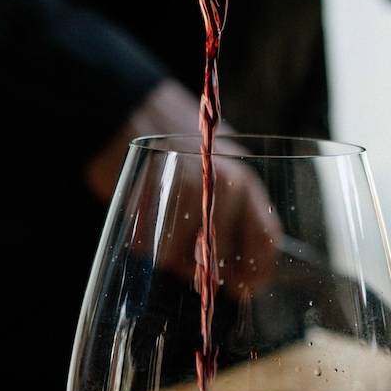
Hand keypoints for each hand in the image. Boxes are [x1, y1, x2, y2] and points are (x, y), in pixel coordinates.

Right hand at [84, 78, 280, 293]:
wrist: (123, 105)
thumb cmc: (170, 133)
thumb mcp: (218, 158)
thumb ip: (233, 199)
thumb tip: (241, 257)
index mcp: (243, 178)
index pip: (267, 237)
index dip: (259, 269)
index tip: (249, 285)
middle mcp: (222, 189)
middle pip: (224, 258)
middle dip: (210, 273)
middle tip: (197, 268)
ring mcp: (186, 199)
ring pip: (188, 260)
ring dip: (177, 259)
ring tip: (166, 229)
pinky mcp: (151, 210)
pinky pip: (156, 252)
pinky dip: (150, 246)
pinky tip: (147, 220)